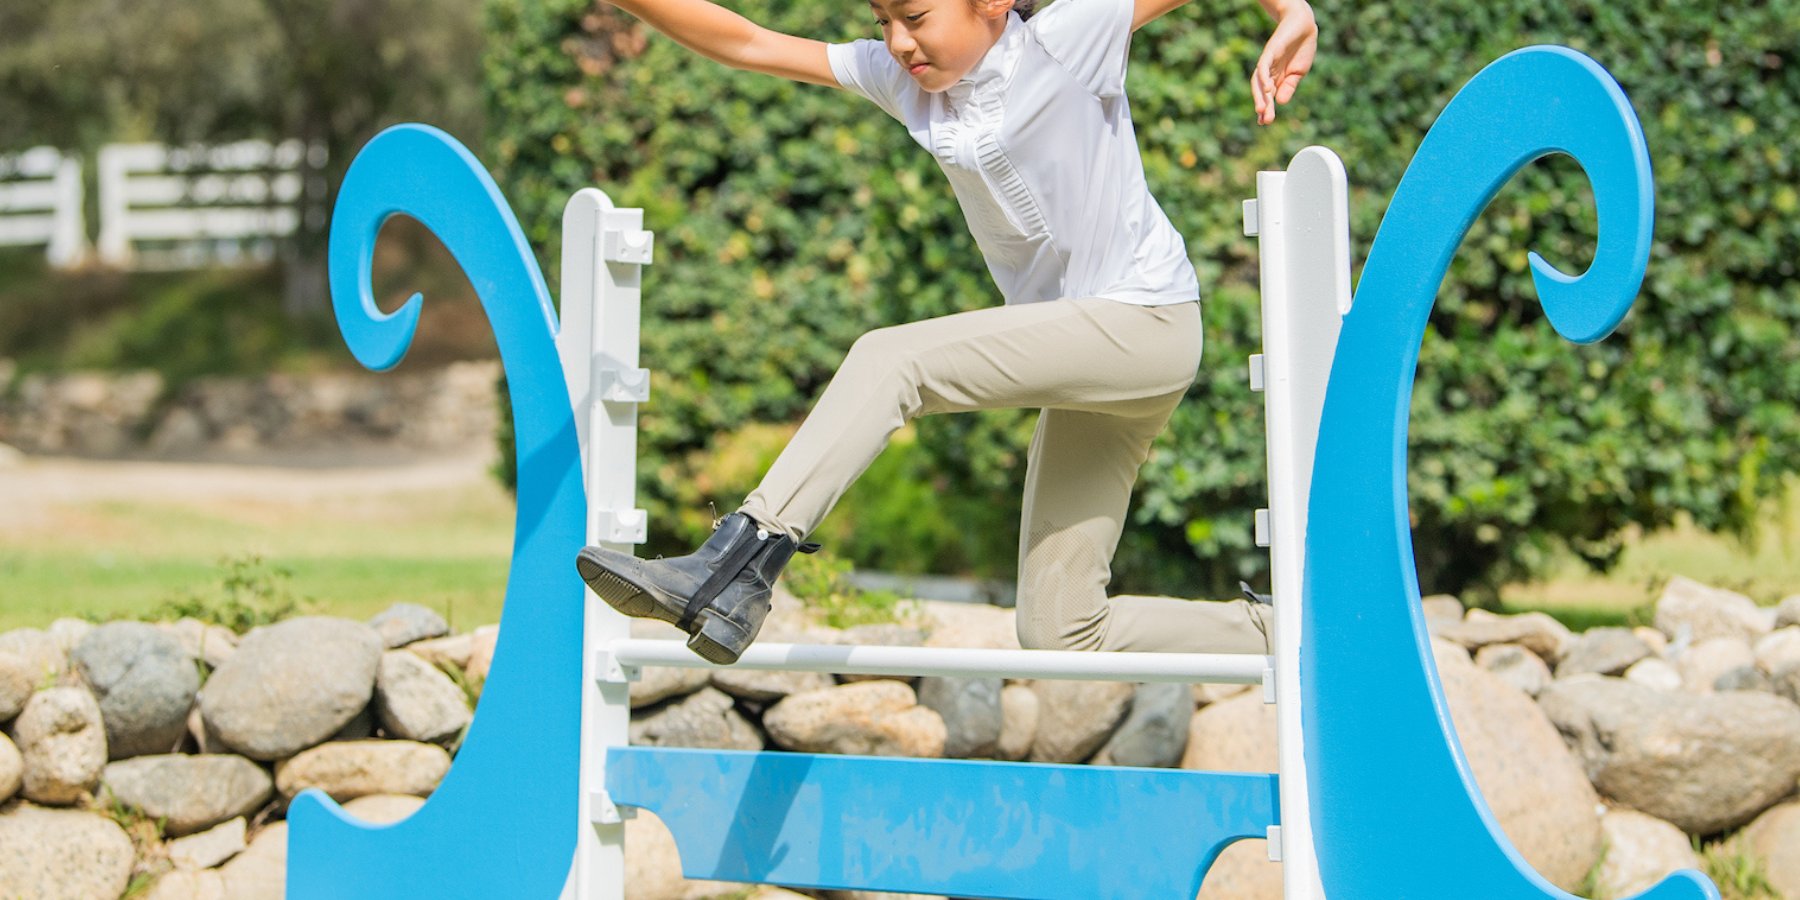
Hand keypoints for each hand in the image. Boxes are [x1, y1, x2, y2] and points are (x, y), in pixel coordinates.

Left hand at [1251, 1, 1316, 125]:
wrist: (1303, 26)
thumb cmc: (1301, 50)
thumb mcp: (1298, 73)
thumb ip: (1289, 87)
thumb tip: (1282, 102)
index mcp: (1276, 79)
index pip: (1268, 96)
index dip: (1266, 109)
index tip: (1265, 123)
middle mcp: (1268, 72)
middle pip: (1262, 92)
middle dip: (1263, 106)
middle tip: (1264, 121)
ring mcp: (1267, 62)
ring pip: (1259, 81)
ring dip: (1260, 95)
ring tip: (1261, 109)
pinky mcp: (1270, 51)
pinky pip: (1264, 66)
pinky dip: (1264, 77)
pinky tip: (1267, 88)